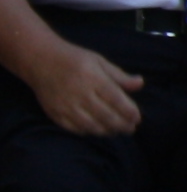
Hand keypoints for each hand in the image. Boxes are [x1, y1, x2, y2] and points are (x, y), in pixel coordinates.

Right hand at [23, 42, 139, 136]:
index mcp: (93, 78)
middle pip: (106, 116)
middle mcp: (79, 94)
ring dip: (107, 131)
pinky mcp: (54, 113)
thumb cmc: (74, 59)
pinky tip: (97, 130)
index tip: (138, 118)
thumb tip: (140, 83)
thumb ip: (119, 76)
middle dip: (122, 125)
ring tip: (116, 131)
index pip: (116, 100)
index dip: (129, 112)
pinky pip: (74, 129)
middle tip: (130, 128)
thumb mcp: (99, 61)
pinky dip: (88, 132)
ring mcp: (65, 105)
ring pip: (91, 126)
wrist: (40, 60)